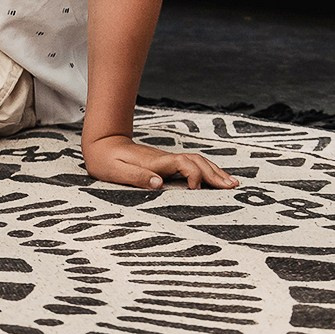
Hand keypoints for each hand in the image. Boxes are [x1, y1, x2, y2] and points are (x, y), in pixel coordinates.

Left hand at [83, 134, 238, 190]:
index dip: (193, 175)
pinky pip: (192, 165)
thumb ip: (136, 176)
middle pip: (196, 162)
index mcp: (154, 162)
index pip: (182, 164)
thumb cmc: (106, 159)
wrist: (102, 142)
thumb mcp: (115, 171)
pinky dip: (207, 171)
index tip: (196, 191)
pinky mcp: (167, 163)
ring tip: (232, 184)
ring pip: (197, 162)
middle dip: (214, 174)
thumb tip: (158, 184)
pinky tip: (216, 178)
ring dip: (214, 172)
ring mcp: (167, 160)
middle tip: (232, 187)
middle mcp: (164, 159)